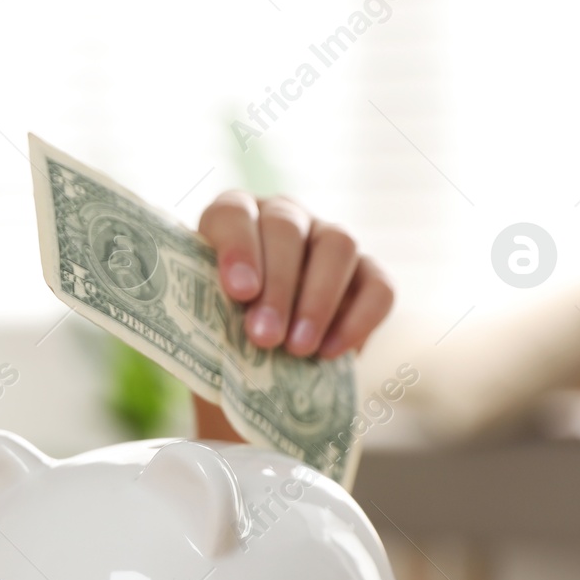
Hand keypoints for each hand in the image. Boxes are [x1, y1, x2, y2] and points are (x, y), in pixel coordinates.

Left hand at [198, 192, 393, 358]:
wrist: (257, 364)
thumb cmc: (217, 337)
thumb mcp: (201, 321)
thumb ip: (204, 314)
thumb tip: (214, 327)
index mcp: (232, 219)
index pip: (233, 214)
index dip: (237, 248)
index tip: (239, 292)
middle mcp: (283, 217)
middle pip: (287, 229)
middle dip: (277, 286)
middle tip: (264, 337)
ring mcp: (328, 239)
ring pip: (338, 247)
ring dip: (318, 301)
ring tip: (297, 348)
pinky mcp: (368, 273)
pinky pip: (379, 287)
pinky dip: (358, 321)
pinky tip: (330, 353)